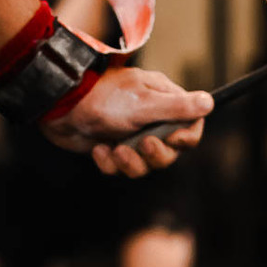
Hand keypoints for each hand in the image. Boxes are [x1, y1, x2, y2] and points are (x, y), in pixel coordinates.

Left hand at [42, 68, 211, 177]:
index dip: (186, 137)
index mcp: (161, 99)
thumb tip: (209, 102)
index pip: (190, 125)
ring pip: (145, 164)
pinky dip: (109, 162)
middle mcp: (147, 117)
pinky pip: (119, 167)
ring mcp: (128, 133)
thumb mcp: (143, 102)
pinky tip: (97, 149)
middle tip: (142, 145)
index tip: (175, 139)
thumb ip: (177, 107)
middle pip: (170, 151)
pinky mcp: (109, 147)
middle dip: (156, 155)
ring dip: (131, 163)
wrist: (57, 107)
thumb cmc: (102, 98)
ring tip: (115, 149)